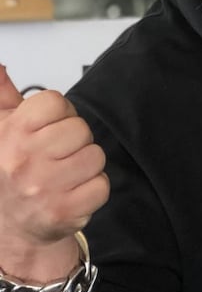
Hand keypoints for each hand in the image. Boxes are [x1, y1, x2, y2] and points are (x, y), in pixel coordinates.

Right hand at [0, 65, 108, 262]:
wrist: (11, 225)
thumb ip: (1, 94)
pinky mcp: (65, 211)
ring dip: (85, 165)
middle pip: (80, 129)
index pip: (56, 102)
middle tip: (56, 156)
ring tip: (63, 175)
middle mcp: (23, 160)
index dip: (59, 114)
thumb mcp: (0, 128)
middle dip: (74, 141)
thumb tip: (0, 66)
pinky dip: (93, 189)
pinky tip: (71, 193)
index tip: (47, 130)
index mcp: (10, 134)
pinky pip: (102, 185)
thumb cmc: (11, 170)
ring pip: (95, 156)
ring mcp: (44, 188)